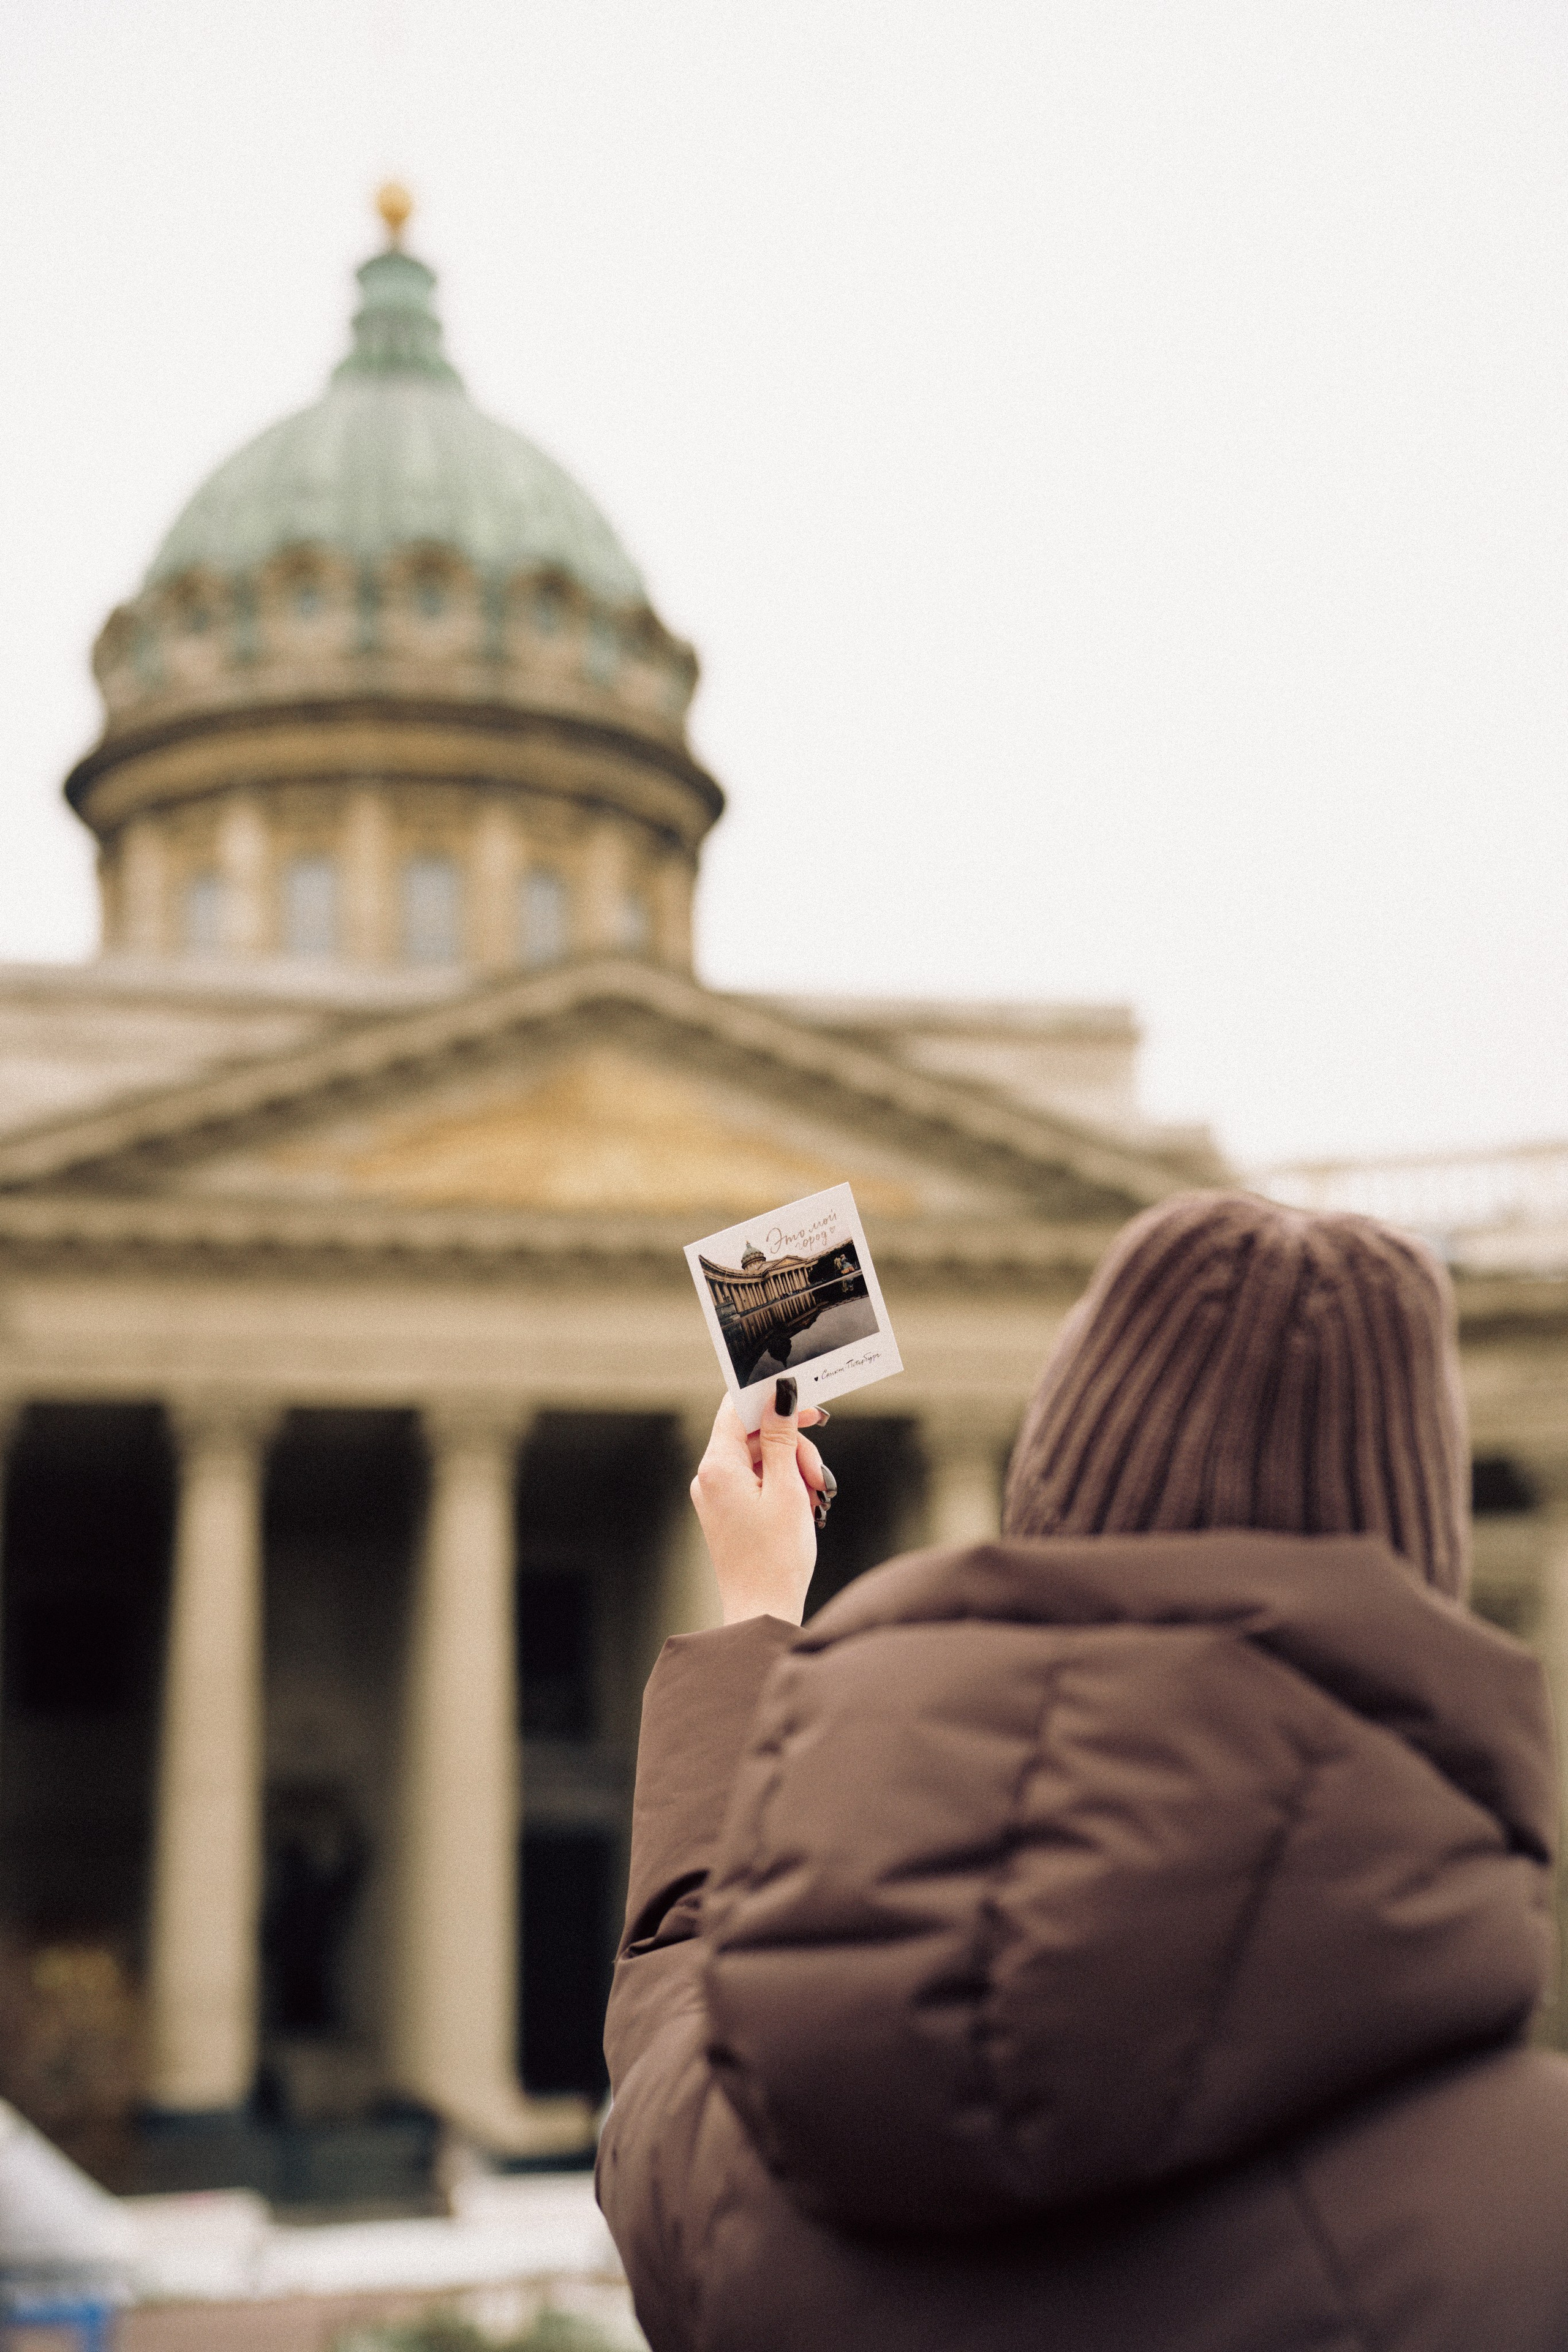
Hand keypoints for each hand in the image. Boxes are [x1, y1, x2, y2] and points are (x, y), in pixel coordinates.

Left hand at [690, 1384, 831, 1626]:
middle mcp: (709, 1476)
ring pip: (761, 1458)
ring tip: (816, 1499)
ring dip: (794, 1470)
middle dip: (793, 1447)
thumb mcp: (787, 1488)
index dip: (772, 1398)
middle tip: (820, 1476)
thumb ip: (782, 1437)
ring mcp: (717, 1494)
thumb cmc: (777, 1556)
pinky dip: (784, 1486)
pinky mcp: (727, 1510)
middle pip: (755, 1435)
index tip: (806, 1402)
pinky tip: (805, 1506)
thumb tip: (780, 1393)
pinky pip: (758, 1481)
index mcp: (717, 1466)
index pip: (737, 1407)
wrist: (762, 1611)